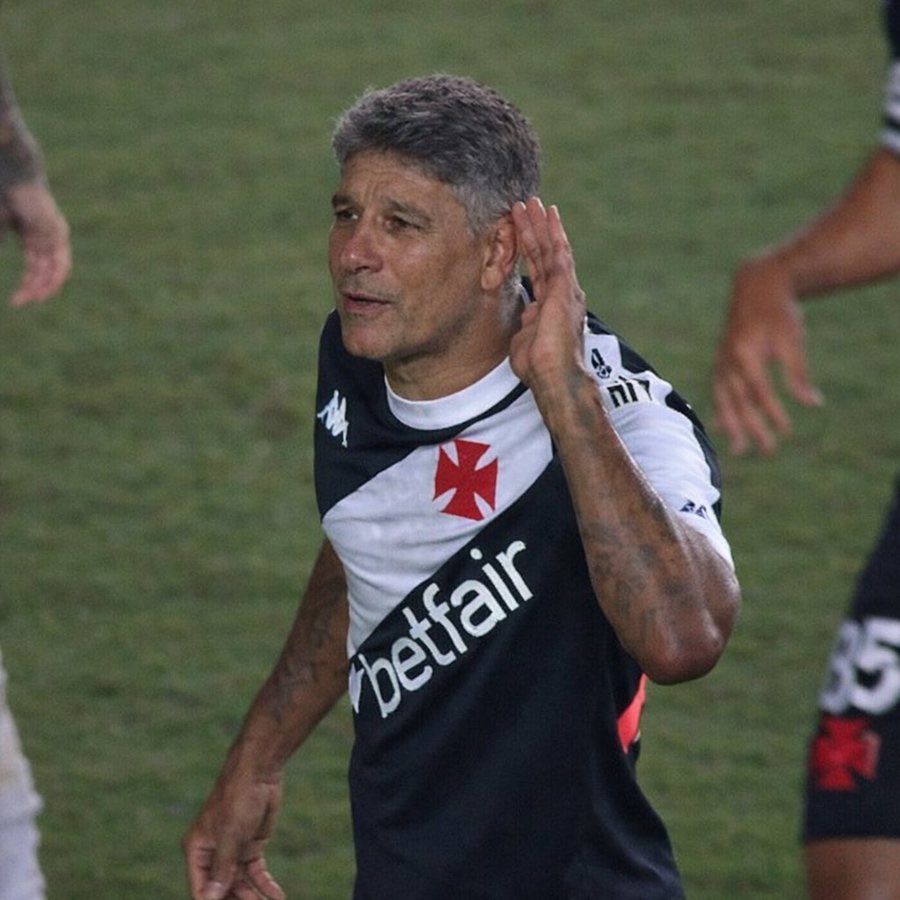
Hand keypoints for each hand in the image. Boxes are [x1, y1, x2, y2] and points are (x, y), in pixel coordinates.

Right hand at [1, 180, 70, 305]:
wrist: (12, 175)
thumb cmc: (0, 196)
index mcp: (34, 236)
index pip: (35, 266)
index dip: (27, 284)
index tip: (16, 300)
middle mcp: (48, 238)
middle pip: (44, 271)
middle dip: (33, 289)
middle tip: (19, 302)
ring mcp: (55, 236)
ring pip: (55, 270)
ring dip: (44, 287)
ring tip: (32, 300)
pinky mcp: (58, 234)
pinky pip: (60, 263)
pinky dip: (54, 278)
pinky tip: (45, 290)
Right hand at [183, 769, 284, 899]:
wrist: (260, 772)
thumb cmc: (237, 798)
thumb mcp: (230, 834)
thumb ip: (222, 868)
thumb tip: (211, 899)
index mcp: (198, 850)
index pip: (201, 888)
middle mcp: (213, 854)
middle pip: (222, 890)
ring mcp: (233, 851)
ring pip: (241, 884)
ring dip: (253, 897)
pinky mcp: (251, 846)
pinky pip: (257, 873)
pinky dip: (266, 885)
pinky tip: (277, 896)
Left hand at [509, 198, 587, 403]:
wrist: (554, 376)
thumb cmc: (539, 366)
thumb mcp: (526, 339)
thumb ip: (527, 324)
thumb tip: (526, 316)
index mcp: (553, 305)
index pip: (540, 270)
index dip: (531, 249)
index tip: (523, 231)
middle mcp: (564, 293)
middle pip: (546, 254)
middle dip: (536, 230)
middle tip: (527, 206)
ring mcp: (566, 289)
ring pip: (552, 248)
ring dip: (541, 225)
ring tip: (531, 202)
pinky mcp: (565, 288)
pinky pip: (558, 253)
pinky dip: (552, 232)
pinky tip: (548, 214)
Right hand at [712, 255, 821, 454]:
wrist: (755, 287)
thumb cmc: (779, 314)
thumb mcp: (793, 341)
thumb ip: (798, 374)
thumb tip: (812, 404)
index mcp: (745, 354)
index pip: (759, 392)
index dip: (772, 413)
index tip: (786, 431)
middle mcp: (727, 361)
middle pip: (739, 402)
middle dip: (753, 429)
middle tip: (768, 451)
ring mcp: (720, 361)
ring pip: (723, 401)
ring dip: (732, 427)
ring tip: (739, 451)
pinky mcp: (719, 362)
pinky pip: (717, 392)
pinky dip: (721, 411)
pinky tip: (726, 428)